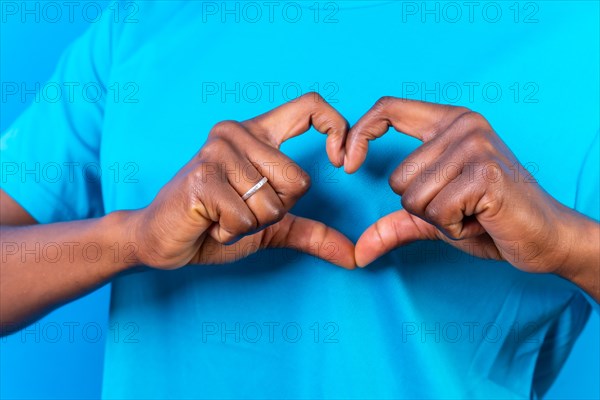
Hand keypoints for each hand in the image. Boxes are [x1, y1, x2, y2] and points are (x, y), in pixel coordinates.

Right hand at [129, 93, 354, 269]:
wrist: (161, 240)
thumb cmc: (214, 225)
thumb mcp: (271, 226)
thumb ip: (311, 232)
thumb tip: (355, 256)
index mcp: (257, 134)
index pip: (310, 106)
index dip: (337, 128)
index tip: (342, 163)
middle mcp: (237, 133)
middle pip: (298, 180)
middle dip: (275, 211)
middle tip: (240, 208)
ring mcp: (217, 152)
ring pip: (273, 204)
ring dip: (251, 225)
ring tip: (221, 215)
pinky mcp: (203, 178)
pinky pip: (246, 219)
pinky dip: (231, 233)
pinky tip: (209, 222)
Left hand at [345, 97, 597, 282]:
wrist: (545, 237)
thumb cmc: (490, 221)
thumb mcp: (435, 217)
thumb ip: (395, 224)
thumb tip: (358, 252)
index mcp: (449, 123)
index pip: (388, 108)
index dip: (359, 133)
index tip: (346, 163)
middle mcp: (463, 126)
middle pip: (397, 178)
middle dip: (422, 207)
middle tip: (461, 206)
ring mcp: (476, 146)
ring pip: (413, 198)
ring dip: (439, 219)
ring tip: (473, 212)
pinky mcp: (485, 173)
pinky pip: (436, 212)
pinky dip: (454, 228)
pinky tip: (482, 219)